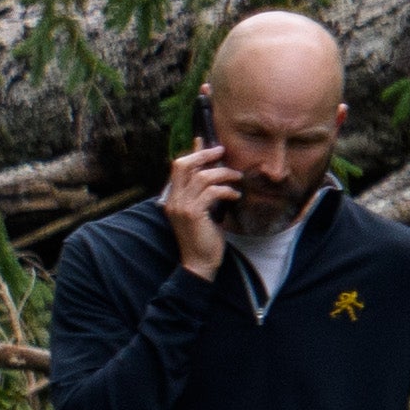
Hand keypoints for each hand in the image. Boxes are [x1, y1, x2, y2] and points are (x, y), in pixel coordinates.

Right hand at [159, 144, 239, 278]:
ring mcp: (181, 207)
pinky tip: (235, 196)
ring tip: (236, 178)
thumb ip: (203, 192)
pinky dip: (226, 190)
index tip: (212, 147)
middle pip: (183, 165)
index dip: (195, 153)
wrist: (198, 263)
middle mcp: (173, 200)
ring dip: (223, 174)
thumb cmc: (203, 237)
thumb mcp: (201, 211)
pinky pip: (211, 192)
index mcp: (172, 198)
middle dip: (204, 155)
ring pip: (201, 177)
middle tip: (222, 152)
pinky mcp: (193, 214)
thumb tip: (211, 174)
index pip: (178, 167)